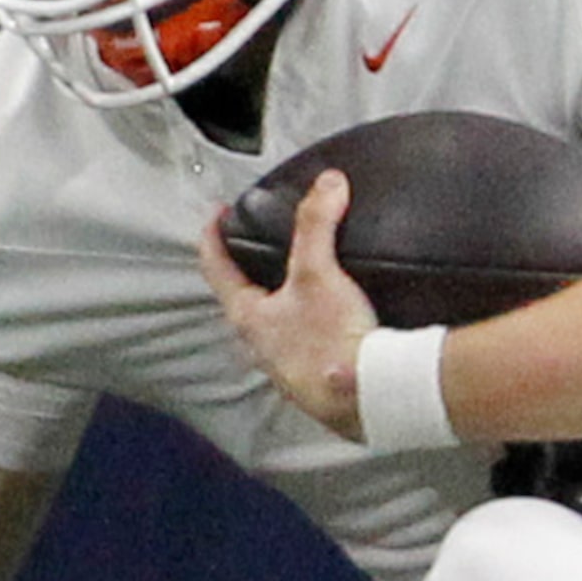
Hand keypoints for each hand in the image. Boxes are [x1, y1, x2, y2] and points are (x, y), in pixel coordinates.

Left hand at [198, 169, 381, 440]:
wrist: (368, 397)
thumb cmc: (331, 343)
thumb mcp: (320, 272)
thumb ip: (318, 224)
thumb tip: (327, 183)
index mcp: (248, 317)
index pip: (216, 267)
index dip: (213, 235)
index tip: (216, 214)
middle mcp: (260, 345)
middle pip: (243, 298)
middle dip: (249, 270)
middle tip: (258, 246)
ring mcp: (286, 366)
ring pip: (273, 326)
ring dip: (281, 301)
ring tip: (300, 279)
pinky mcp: (315, 380)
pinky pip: (304, 345)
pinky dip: (310, 326)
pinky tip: (331, 321)